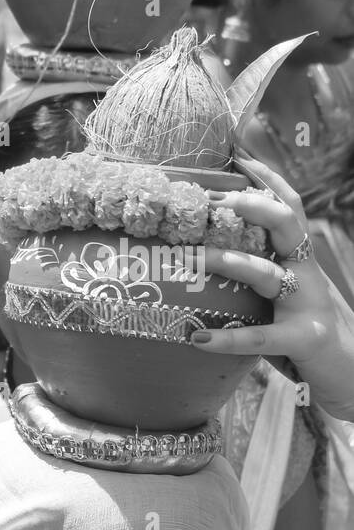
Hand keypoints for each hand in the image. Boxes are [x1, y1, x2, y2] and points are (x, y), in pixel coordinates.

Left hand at [190, 156, 353, 419]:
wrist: (349, 373)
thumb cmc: (303, 330)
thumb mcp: (282, 295)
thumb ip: (256, 274)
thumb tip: (202, 253)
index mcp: (301, 259)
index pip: (289, 207)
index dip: (267, 180)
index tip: (237, 156)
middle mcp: (306, 274)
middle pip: (287, 225)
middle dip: (254, 206)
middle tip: (217, 198)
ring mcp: (307, 305)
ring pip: (268, 274)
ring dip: (228, 263)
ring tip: (192, 258)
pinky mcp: (302, 339)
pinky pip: (261, 336)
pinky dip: (227, 338)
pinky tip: (198, 338)